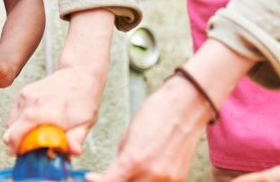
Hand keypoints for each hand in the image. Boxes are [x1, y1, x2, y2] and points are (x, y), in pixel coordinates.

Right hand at [3, 65, 105, 156]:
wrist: (79, 74)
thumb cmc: (84, 100)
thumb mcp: (85, 122)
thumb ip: (76, 139)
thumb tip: (74, 152)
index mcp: (46, 113)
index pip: (17, 137)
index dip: (19, 152)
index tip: (28, 157)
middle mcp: (32, 104)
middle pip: (9, 134)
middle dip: (17, 146)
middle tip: (32, 149)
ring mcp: (26, 97)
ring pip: (9, 126)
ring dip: (18, 134)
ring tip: (35, 134)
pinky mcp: (23, 92)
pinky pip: (13, 115)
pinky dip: (19, 122)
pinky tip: (34, 122)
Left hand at [87, 75, 212, 181]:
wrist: (185, 106)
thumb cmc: (156, 112)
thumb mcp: (128, 134)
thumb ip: (120, 157)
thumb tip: (114, 171)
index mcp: (133, 160)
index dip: (98, 181)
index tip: (93, 178)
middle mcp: (150, 174)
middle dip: (116, 181)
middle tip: (112, 175)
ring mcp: (166, 179)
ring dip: (133, 181)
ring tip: (131, 171)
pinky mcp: (178, 178)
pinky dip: (149, 180)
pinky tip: (147, 171)